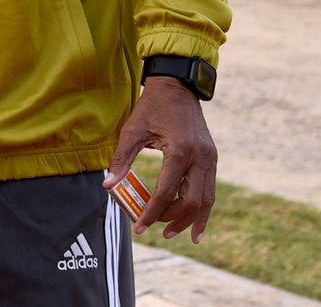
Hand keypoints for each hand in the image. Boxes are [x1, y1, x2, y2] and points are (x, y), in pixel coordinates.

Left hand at [103, 77, 216, 242]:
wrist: (178, 85)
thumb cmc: (152, 106)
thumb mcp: (132, 130)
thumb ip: (122, 159)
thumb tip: (109, 186)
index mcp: (180, 150)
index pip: (166, 192)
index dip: (152, 213)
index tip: (141, 227)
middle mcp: (200, 157)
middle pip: (191, 201)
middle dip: (174, 220)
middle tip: (158, 231)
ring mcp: (210, 158)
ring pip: (207, 199)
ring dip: (192, 219)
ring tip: (177, 234)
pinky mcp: (212, 157)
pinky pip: (209, 188)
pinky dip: (202, 206)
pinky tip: (196, 221)